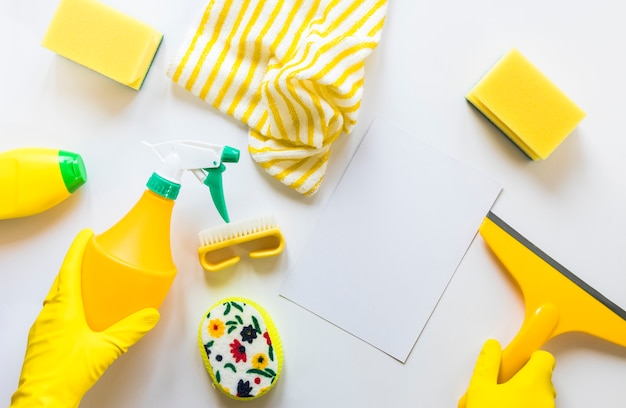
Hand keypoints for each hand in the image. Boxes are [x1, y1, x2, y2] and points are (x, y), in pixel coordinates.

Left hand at [10, 229, 159, 407]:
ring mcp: (43, 326)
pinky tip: (82, 313)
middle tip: (90, 254)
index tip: (86, 235)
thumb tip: (149, 315)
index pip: (69, 268)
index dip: (77, 249)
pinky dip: (67, 301)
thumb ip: (131, 330)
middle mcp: (49, 313)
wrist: (41, 400)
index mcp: (63, 308)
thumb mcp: (106, 349)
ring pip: (56, 295)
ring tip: (88, 280)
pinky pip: (55, 310)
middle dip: (74, 263)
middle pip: (61, 279)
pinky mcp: (43, 339)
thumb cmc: (65, 375)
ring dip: (71, 282)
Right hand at [463, 339, 555, 407]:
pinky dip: (527, 406)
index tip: (519, 357)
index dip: (530, 355)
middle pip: (541, 377)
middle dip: (524, 377)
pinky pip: (538, 407)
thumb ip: (488, 364)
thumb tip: (492, 348)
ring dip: (525, 394)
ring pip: (540, 396)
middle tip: (504, 381)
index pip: (544, 358)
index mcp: (534, 382)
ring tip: (502, 399)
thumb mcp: (480, 388)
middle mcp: (546, 398)